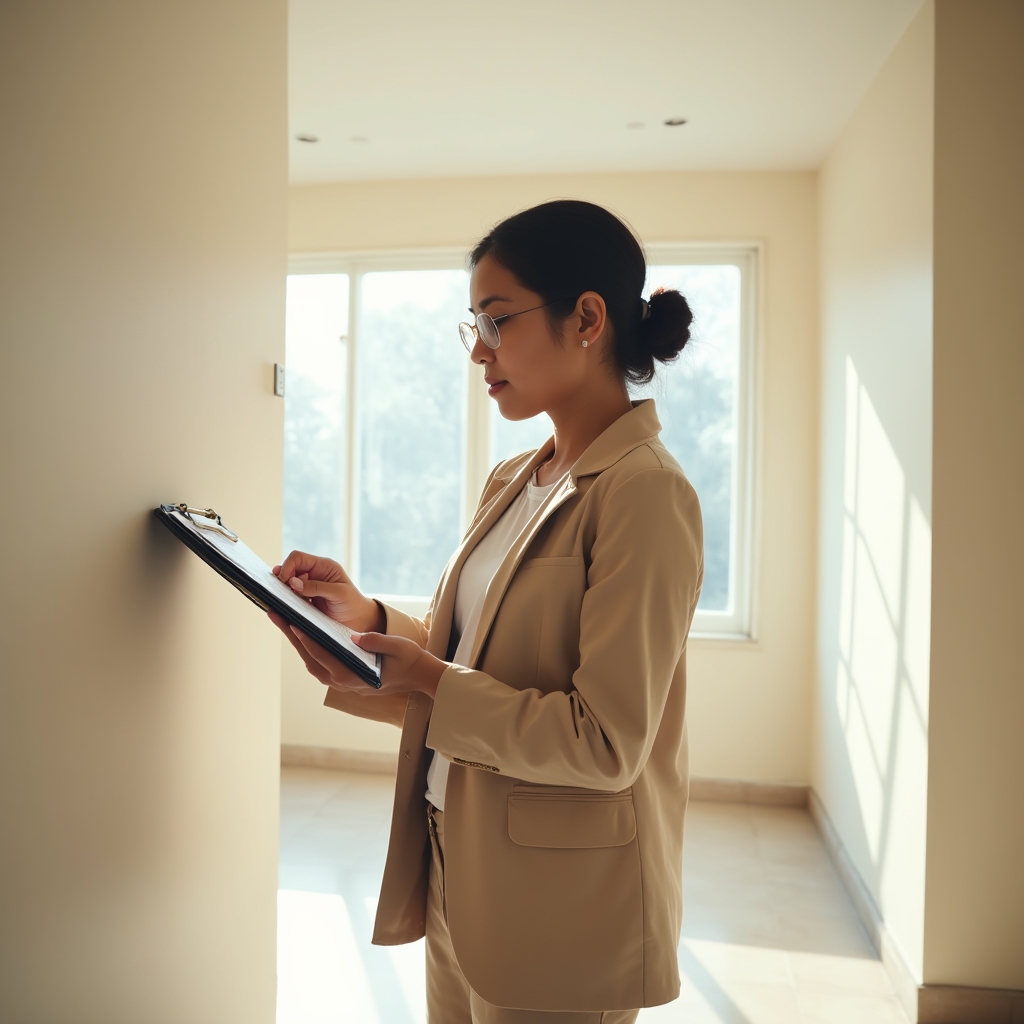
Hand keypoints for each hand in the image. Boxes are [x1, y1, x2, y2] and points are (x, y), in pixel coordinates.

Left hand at [269, 612, 445, 699]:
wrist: (419, 677)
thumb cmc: (409, 661)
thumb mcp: (398, 647)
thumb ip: (376, 641)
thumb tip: (355, 636)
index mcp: (354, 676)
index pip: (325, 656)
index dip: (307, 640)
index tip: (293, 623)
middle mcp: (343, 682)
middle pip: (310, 658)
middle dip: (292, 636)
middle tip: (275, 615)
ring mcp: (341, 682)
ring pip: (311, 661)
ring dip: (296, 641)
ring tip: (282, 620)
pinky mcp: (342, 677)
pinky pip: (319, 661)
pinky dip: (308, 647)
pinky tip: (301, 631)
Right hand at [272, 550, 384, 632]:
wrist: (357, 621)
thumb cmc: (352, 604)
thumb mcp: (338, 593)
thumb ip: (316, 587)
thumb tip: (293, 582)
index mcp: (323, 566)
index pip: (298, 558)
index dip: (288, 567)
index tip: (284, 581)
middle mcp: (314, 574)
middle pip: (289, 569)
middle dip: (282, 579)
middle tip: (280, 592)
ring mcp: (308, 587)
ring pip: (287, 583)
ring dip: (282, 590)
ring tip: (281, 599)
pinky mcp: (304, 600)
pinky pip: (290, 596)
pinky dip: (285, 599)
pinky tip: (283, 605)